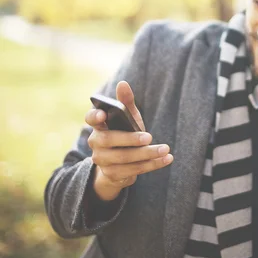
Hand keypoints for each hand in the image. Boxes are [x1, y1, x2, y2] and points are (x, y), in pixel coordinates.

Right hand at [86, 81, 172, 200]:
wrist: (119, 164)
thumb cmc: (124, 133)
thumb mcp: (127, 118)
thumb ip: (125, 101)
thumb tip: (123, 83)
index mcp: (98, 125)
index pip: (90, 118)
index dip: (94, 116)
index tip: (103, 114)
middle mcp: (96, 143)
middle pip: (110, 140)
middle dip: (130, 139)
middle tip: (149, 137)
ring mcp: (102, 160)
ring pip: (125, 158)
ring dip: (148, 154)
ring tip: (165, 149)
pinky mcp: (112, 174)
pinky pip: (133, 170)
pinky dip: (152, 164)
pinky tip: (166, 159)